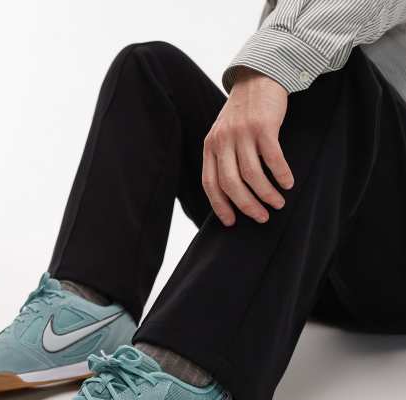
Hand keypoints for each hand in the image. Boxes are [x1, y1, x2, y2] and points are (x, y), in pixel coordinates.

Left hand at [202, 67, 293, 225]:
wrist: (259, 77)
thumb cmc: (243, 114)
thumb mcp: (224, 134)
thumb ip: (224, 159)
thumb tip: (233, 195)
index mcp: (211, 146)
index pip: (210, 183)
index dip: (220, 205)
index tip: (232, 222)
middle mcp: (223, 141)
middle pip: (231, 183)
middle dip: (247, 205)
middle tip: (262, 218)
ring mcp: (242, 132)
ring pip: (252, 174)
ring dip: (266, 194)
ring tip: (278, 203)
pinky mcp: (263, 125)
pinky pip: (272, 158)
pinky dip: (281, 174)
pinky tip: (288, 183)